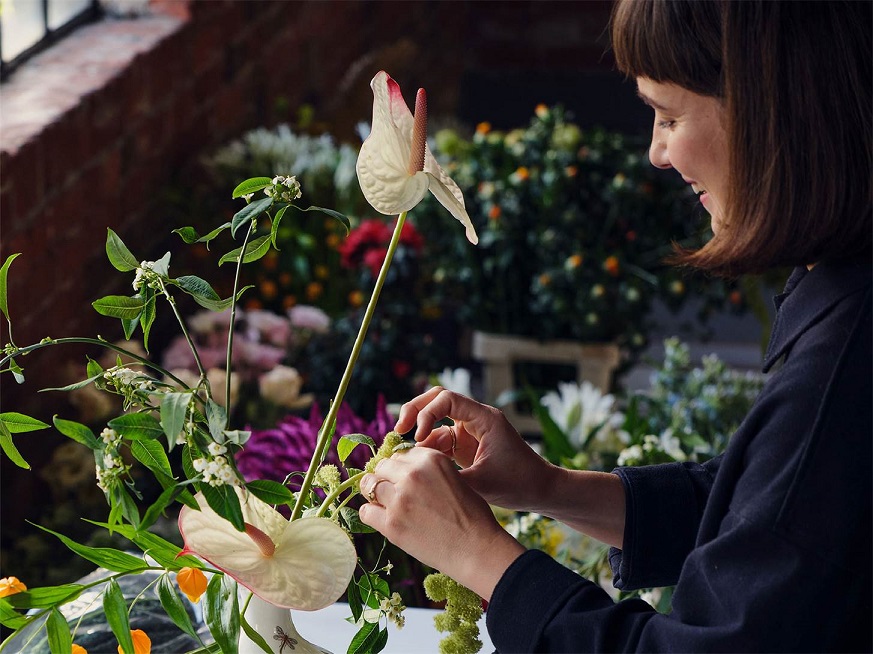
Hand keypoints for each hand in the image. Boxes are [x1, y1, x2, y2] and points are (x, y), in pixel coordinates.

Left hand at [358, 446, 524, 600]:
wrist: (477, 549)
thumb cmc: (472, 517)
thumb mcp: (455, 478)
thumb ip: (428, 471)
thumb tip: (401, 472)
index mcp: (431, 459)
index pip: (400, 455)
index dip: (401, 468)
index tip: (404, 479)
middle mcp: (412, 474)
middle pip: (382, 466)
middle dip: (385, 477)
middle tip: (393, 493)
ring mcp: (399, 499)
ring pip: (369, 485)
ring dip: (374, 494)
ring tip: (385, 505)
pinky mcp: (391, 524)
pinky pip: (366, 511)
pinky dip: (371, 514)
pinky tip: (382, 520)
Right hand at [393, 386, 557, 511]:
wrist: (541, 492)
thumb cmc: (518, 485)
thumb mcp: (481, 483)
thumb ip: (448, 476)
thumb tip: (414, 476)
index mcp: (484, 418)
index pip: (446, 398)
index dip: (427, 414)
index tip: (418, 438)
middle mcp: (476, 418)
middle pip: (437, 398)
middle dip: (415, 411)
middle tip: (399, 431)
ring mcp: (470, 430)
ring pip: (436, 418)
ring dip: (420, 431)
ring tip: (405, 452)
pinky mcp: (466, 444)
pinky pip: (441, 438)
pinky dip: (428, 448)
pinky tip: (420, 465)